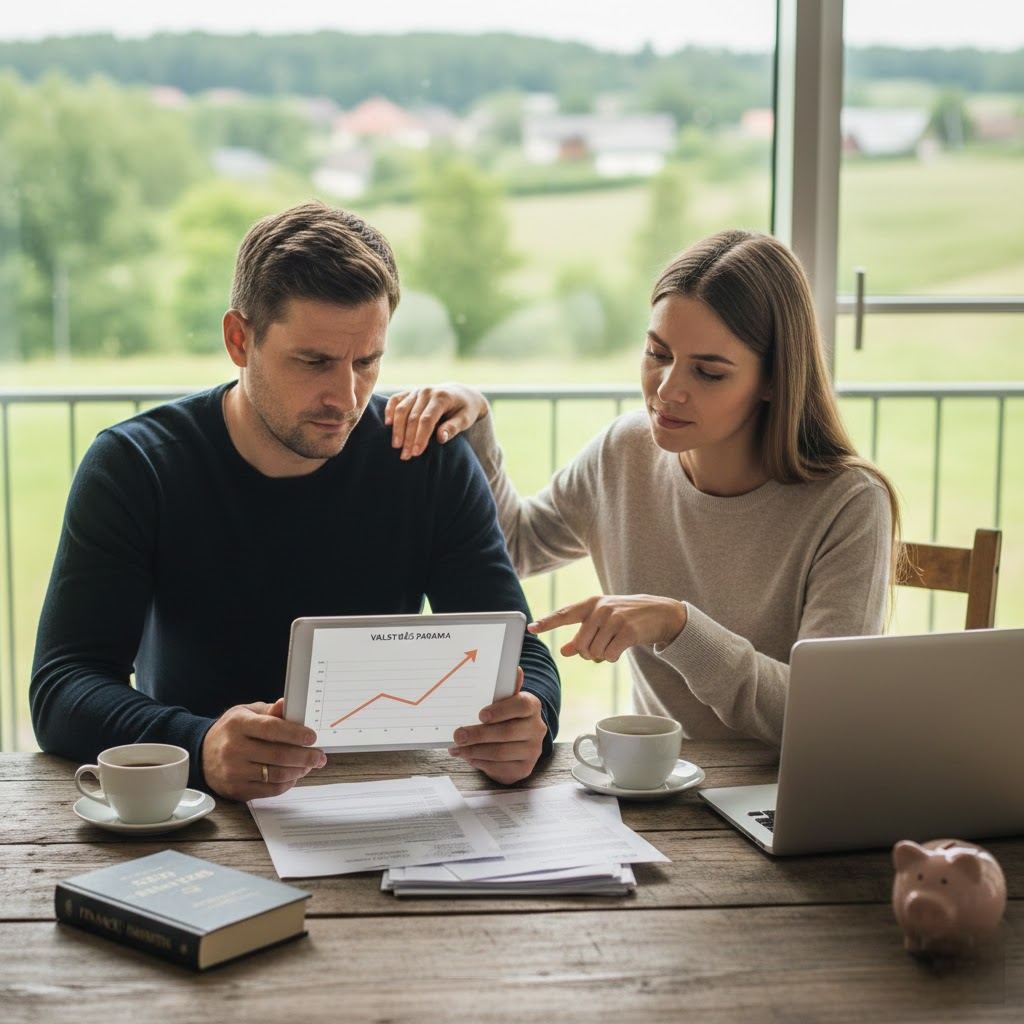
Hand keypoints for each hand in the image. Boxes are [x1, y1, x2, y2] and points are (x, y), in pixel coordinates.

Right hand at [201, 697, 326, 800]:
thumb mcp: (246, 713)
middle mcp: (234, 749)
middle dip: (305, 756)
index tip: (312, 737)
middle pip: (278, 754)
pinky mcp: (237, 790)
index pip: (272, 729)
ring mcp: (234, 772)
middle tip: (319, 755)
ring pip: (276, 774)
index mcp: (238, 725)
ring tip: (309, 764)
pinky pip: (270, 790)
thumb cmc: (230, 731)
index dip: (296, 733)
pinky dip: (287, 783)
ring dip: (299, 770)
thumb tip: (286, 705)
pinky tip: (294, 774)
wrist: (202, 755)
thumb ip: (269, 711)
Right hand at [384, 384, 488, 460]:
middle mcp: (427, 391)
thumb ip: (453, 428)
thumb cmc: (465, 409)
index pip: (427, 419)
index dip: (420, 437)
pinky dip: (389, 411)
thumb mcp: (466, 419)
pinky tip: (387, 425)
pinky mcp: (410, 392)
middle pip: (412, 416)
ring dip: (397, 429)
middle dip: (408, 438)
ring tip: (396, 446)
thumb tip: (440, 438)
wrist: (461, 394)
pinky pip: (395, 400)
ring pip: (401, 410)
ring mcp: (417, 391)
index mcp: (442, 397)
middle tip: (405, 456)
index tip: (416, 453)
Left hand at [448, 668, 546, 783]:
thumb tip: (515, 670)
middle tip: (458, 735)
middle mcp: (536, 728)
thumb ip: (505, 688)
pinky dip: (481, 762)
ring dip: (475, 751)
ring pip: (501, 752)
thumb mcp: (505, 701)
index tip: (480, 714)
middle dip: (478, 734)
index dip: (500, 710)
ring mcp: (533, 750)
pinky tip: (469, 757)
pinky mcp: (525, 768)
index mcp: (532, 706)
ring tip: (458, 748)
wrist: (517, 743)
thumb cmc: (505, 717)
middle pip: (506, 732)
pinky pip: (500, 767)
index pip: (520, 705)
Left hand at [528, 595, 687, 662]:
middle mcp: (600, 609)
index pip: (564, 614)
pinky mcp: (627, 631)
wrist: (661, 613)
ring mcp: (614, 619)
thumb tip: (564, 651)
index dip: (547, 622)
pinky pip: (609, 656)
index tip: (530, 628)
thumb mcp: (603, 621)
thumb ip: (582, 634)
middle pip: (580, 645)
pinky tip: (620, 649)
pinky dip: (613, 658)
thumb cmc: (627, 617)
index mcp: (591, 604)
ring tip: (612, 646)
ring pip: (594, 652)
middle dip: (587, 654)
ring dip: (601, 656)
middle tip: (600, 649)